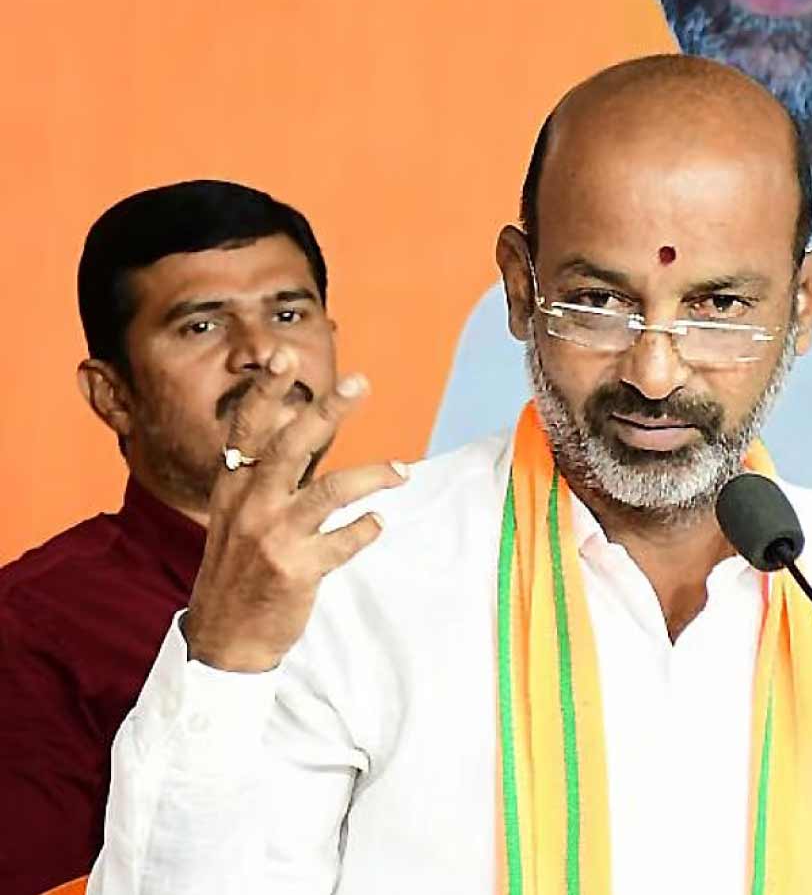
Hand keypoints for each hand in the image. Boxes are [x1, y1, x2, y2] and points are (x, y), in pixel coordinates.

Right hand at [182, 349, 407, 671]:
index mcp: (233, 487)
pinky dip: (367, 529)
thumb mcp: (236, 515)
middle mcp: (250, 506)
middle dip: (327, 411)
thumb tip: (293, 426)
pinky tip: (378, 523)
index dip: (266, 392)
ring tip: (401, 470)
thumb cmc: (239, 569)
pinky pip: (346, 541)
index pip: (248, 429)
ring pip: (330, 490)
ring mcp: (273, 538)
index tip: (284, 357)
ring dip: (372, 474)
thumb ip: (264, 474)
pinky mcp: (297, 570)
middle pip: (292, 445)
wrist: (226, 637)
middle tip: (359, 383)